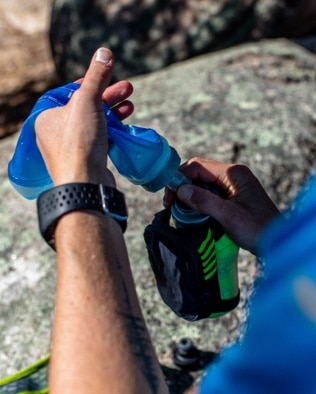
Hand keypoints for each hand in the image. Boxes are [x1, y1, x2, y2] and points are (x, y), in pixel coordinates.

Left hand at [35, 48, 133, 186]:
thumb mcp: (87, 101)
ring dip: (113, 112)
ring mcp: (71, 147)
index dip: (88, 83)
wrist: (86, 183)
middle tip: (128, 88)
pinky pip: (98, 138)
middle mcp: (56, 132)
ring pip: (94, 123)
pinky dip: (111, 129)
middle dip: (108, 96)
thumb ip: (96, 77)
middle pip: (84, 106)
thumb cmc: (80, 141)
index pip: (67, 92)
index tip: (106, 78)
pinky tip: (125, 124)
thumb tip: (104, 52)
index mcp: (47, 116)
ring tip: (130, 104)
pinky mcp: (86, 159)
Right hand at [164, 157, 279, 253]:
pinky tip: (191, 211)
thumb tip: (180, 190)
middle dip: (182, 186)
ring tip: (178, 209)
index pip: (198, 166)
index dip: (180, 178)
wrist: (277, 242)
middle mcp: (232, 175)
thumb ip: (204, 201)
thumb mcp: (229, 215)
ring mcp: (232, 185)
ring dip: (189, 194)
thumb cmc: (258, 229)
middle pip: (198, 173)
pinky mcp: (232, 196)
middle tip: (170, 204)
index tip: (169, 196)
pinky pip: (209, 192)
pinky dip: (198, 200)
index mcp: (233, 173)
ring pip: (202, 183)